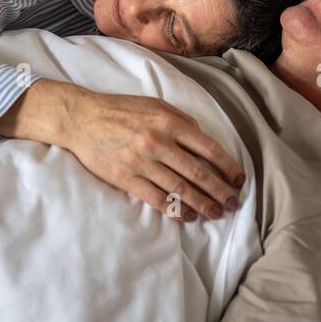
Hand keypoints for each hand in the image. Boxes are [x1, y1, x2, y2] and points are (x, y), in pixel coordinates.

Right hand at [0, 80, 246, 221]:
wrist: (81, 119)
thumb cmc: (121, 110)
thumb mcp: (155, 105)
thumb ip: (181, 121)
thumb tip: (203, 140)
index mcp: (169, 122)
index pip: (208, 148)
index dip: (227, 167)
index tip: (238, 179)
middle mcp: (158, 142)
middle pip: (198, 172)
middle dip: (219, 191)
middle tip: (233, 203)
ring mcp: (142, 162)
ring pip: (180, 189)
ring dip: (201, 204)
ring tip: (215, 213)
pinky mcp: (126, 178)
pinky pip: (156, 199)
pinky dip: (174, 209)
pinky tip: (187, 216)